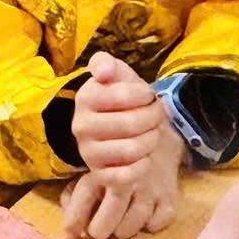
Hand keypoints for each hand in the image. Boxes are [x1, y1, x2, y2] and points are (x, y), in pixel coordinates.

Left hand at [61, 128, 181, 238]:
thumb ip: (75, 192)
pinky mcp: (169, 195)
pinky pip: (156, 224)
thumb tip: (69, 228)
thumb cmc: (118, 158)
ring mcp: (149, 189)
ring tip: (120, 223)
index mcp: (103, 167)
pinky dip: (149, 225)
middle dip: (99, 230)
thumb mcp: (93, 166)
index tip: (71, 233)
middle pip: (106, 224)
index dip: (74, 220)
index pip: (84, 197)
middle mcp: (126, 179)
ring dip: (123, 230)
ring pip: (130, 227)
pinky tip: (144, 216)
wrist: (158, 133)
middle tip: (99, 228)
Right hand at [73, 55, 176, 173]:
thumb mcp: (114, 74)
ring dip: (151, 140)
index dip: (146, 95)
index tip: (149, 95)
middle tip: (157, 115)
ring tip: (152, 133)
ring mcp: (89, 153)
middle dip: (153, 118)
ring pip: (132, 150)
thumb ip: (105, 63)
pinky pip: (127, 175)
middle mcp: (81, 127)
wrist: (113, 128)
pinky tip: (144, 156)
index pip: (125, 95)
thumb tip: (104, 72)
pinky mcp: (99, 175)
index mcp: (85, 98)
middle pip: (131, 124)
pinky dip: (143, 165)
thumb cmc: (118, 98)